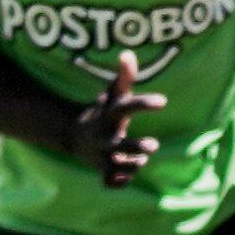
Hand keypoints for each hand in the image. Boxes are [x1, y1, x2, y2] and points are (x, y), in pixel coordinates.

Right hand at [65, 51, 167, 186]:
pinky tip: (126, 176)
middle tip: (153, 145)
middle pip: (120, 145)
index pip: (126, 107)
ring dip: (132, 165)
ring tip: (141, 159)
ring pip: (117, 166)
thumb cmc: (102, 111)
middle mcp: (104, 136)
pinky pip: (110, 181)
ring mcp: (101, 155)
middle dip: (137, 147)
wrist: (72, 134)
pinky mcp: (101, 169)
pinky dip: (119, 182)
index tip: (163, 101)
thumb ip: (124, 76)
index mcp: (110, 115)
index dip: (143, 104)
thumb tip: (128, 53)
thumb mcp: (111, 94)